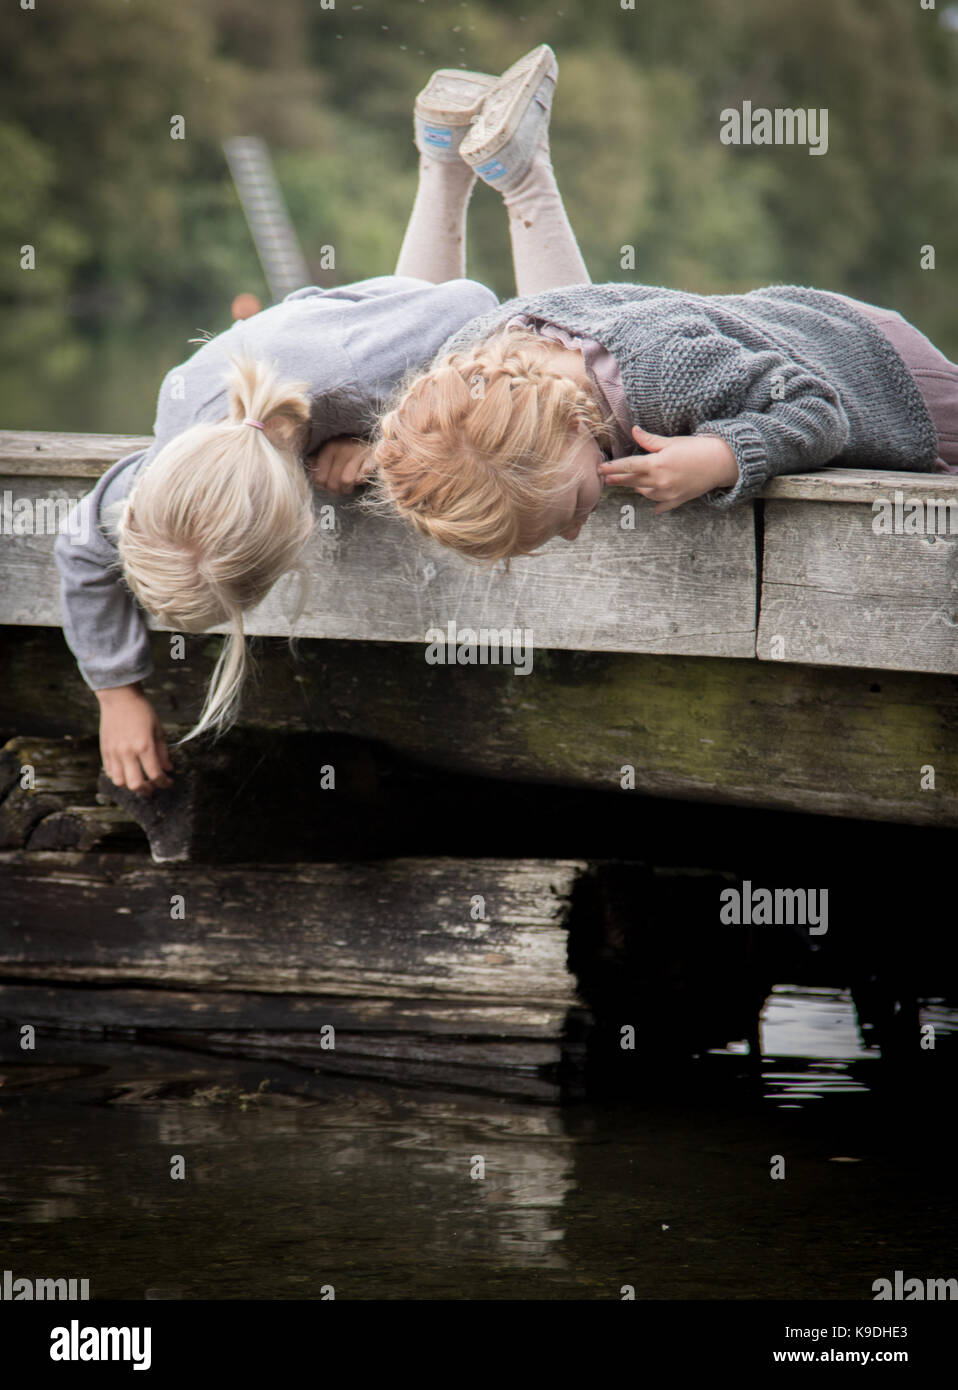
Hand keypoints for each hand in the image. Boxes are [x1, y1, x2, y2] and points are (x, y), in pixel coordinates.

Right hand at [96, 684, 172, 795]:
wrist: (119, 697)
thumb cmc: (141, 710)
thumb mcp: (158, 729)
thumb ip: (163, 752)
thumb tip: (168, 768)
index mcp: (144, 746)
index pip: (155, 774)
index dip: (164, 782)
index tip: (168, 782)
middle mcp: (127, 752)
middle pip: (136, 784)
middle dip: (147, 790)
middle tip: (153, 787)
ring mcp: (114, 752)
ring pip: (120, 782)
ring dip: (131, 785)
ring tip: (139, 780)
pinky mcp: (104, 750)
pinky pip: (109, 772)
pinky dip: (119, 776)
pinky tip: (127, 772)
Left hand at [306, 436, 374, 494]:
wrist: (369, 441)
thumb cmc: (345, 450)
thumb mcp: (328, 452)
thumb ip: (316, 460)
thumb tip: (309, 464)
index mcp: (329, 448)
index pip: (319, 479)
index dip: (323, 486)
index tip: (328, 483)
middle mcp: (342, 448)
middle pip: (333, 483)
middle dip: (336, 490)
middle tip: (340, 487)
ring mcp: (358, 453)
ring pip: (347, 481)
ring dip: (348, 488)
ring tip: (348, 486)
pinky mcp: (372, 458)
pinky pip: (364, 474)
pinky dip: (361, 479)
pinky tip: (360, 479)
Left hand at [598, 425, 738, 513]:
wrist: (721, 463)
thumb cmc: (696, 449)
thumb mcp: (671, 442)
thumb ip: (649, 440)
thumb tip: (634, 430)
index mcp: (656, 465)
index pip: (627, 467)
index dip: (612, 468)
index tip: (600, 469)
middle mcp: (659, 482)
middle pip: (631, 482)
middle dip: (617, 480)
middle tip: (606, 479)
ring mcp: (667, 494)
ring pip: (643, 493)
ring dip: (637, 487)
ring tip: (631, 481)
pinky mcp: (676, 501)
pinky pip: (659, 505)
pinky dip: (654, 501)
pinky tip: (651, 497)